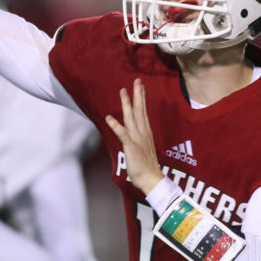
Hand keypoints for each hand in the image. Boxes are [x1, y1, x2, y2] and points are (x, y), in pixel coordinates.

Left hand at [105, 78, 162, 194]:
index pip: (143, 112)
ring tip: (123, 91)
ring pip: (131, 118)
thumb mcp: (143, 149)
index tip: (140, 86)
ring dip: (126, 104)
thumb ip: (138, 139)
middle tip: (137, 81)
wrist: (151, 179)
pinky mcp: (131, 147)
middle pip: (139, 110)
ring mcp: (137, 139)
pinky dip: (116, 125)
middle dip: (137, 95)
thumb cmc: (147, 167)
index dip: (141, 98)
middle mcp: (143, 133)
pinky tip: (109, 117)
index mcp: (146, 133)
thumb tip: (132, 135)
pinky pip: (123, 134)